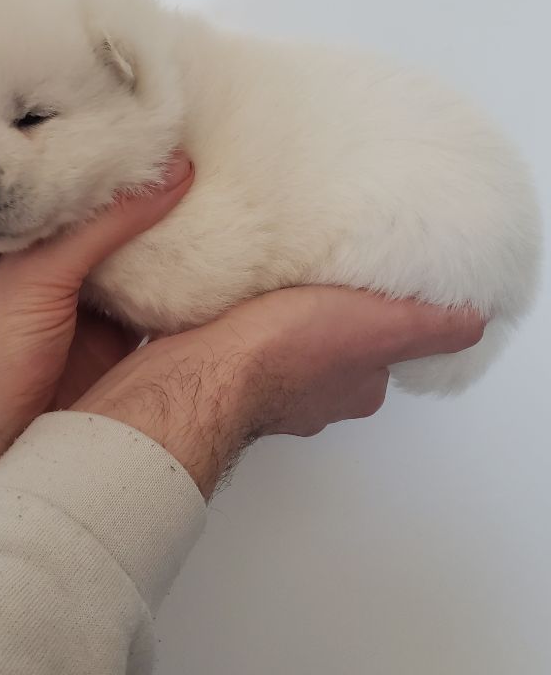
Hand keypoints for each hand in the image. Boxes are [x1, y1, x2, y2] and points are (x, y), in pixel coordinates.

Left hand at [0, 153, 193, 455]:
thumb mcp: (41, 274)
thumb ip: (101, 227)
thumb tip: (170, 172)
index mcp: (34, 237)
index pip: (86, 185)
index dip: (125, 164)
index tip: (175, 134)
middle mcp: (65, 265)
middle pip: (122, 223)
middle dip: (159, 200)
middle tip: (217, 166)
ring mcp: (93, 305)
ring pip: (144, 262)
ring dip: (177, 244)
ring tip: (229, 204)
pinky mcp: (120, 342)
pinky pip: (161, 307)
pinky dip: (186, 292)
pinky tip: (220, 270)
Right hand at [75, 287, 484, 497]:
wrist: (201, 370)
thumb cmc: (285, 352)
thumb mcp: (378, 326)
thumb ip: (426, 326)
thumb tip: (473, 322)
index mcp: (354, 388)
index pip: (382, 352)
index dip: (383, 320)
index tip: (374, 290)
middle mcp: (311, 397)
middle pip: (333, 351)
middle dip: (330, 320)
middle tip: (326, 276)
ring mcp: (261, 388)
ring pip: (285, 348)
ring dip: (284, 321)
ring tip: (282, 277)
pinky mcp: (218, 369)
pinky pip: (241, 341)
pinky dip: (244, 322)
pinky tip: (240, 296)